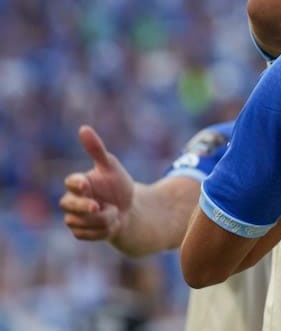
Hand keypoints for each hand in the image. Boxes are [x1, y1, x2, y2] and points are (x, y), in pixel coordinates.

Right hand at [60, 126, 134, 242]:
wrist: (128, 209)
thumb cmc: (118, 185)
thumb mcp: (111, 167)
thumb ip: (96, 150)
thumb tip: (83, 128)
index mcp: (79, 183)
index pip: (71, 182)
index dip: (76, 184)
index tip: (86, 184)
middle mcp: (71, 201)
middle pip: (68, 205)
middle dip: (84, 207)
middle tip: (97, 205)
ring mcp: (74, 218)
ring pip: (83, 222)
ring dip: (104, 218)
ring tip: (113, 211)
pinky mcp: (80, 232)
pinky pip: (88, 234)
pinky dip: (104, 230)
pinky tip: (110, 224)